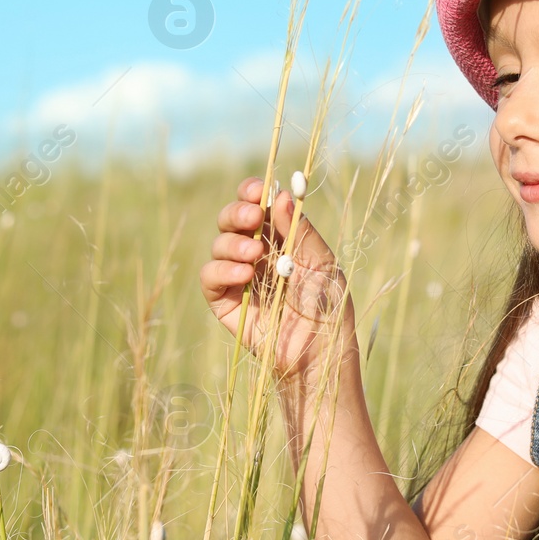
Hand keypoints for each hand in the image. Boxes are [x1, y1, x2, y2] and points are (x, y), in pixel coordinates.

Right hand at [200, 175, 354, 381]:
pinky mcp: (225, 302)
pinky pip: (210, 276)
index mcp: (280, 238)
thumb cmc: (328, 306)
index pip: (257, 206)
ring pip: (219, 244)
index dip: (252, 193)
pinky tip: (243, 273)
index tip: (257, 190)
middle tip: (253, 218)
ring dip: (233, 243)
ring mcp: (238, 277)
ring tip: (255, 255)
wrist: (320, 349)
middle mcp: (255, 253)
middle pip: (231, 220)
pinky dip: (221, 269)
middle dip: (237, 213)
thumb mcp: (322, 263)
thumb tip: (282, 195)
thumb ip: (300, 231)